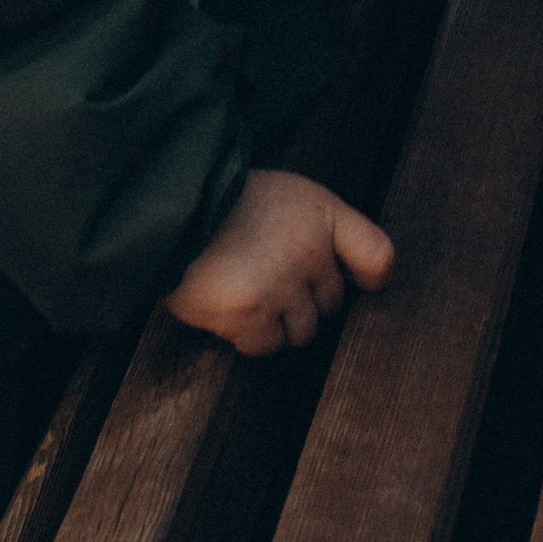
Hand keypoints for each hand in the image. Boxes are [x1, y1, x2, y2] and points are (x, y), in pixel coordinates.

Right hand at [163, 169, 395, 357]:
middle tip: (265, 276)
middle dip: (302, 300)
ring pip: (301, 333)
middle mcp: (309, 248)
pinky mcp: (250, 313)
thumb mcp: (284, 194)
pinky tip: (226, 305)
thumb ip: (318, 229)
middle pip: (332, 305)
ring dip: (275, 322)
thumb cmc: (225, 204)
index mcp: (321, 213)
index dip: (368, 277)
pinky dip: (246, 335)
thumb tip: (359, 276)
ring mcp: (280, 284)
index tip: (357, 284)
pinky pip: (264, 346)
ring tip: (244, 289)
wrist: (165, 208)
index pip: (377, 257)